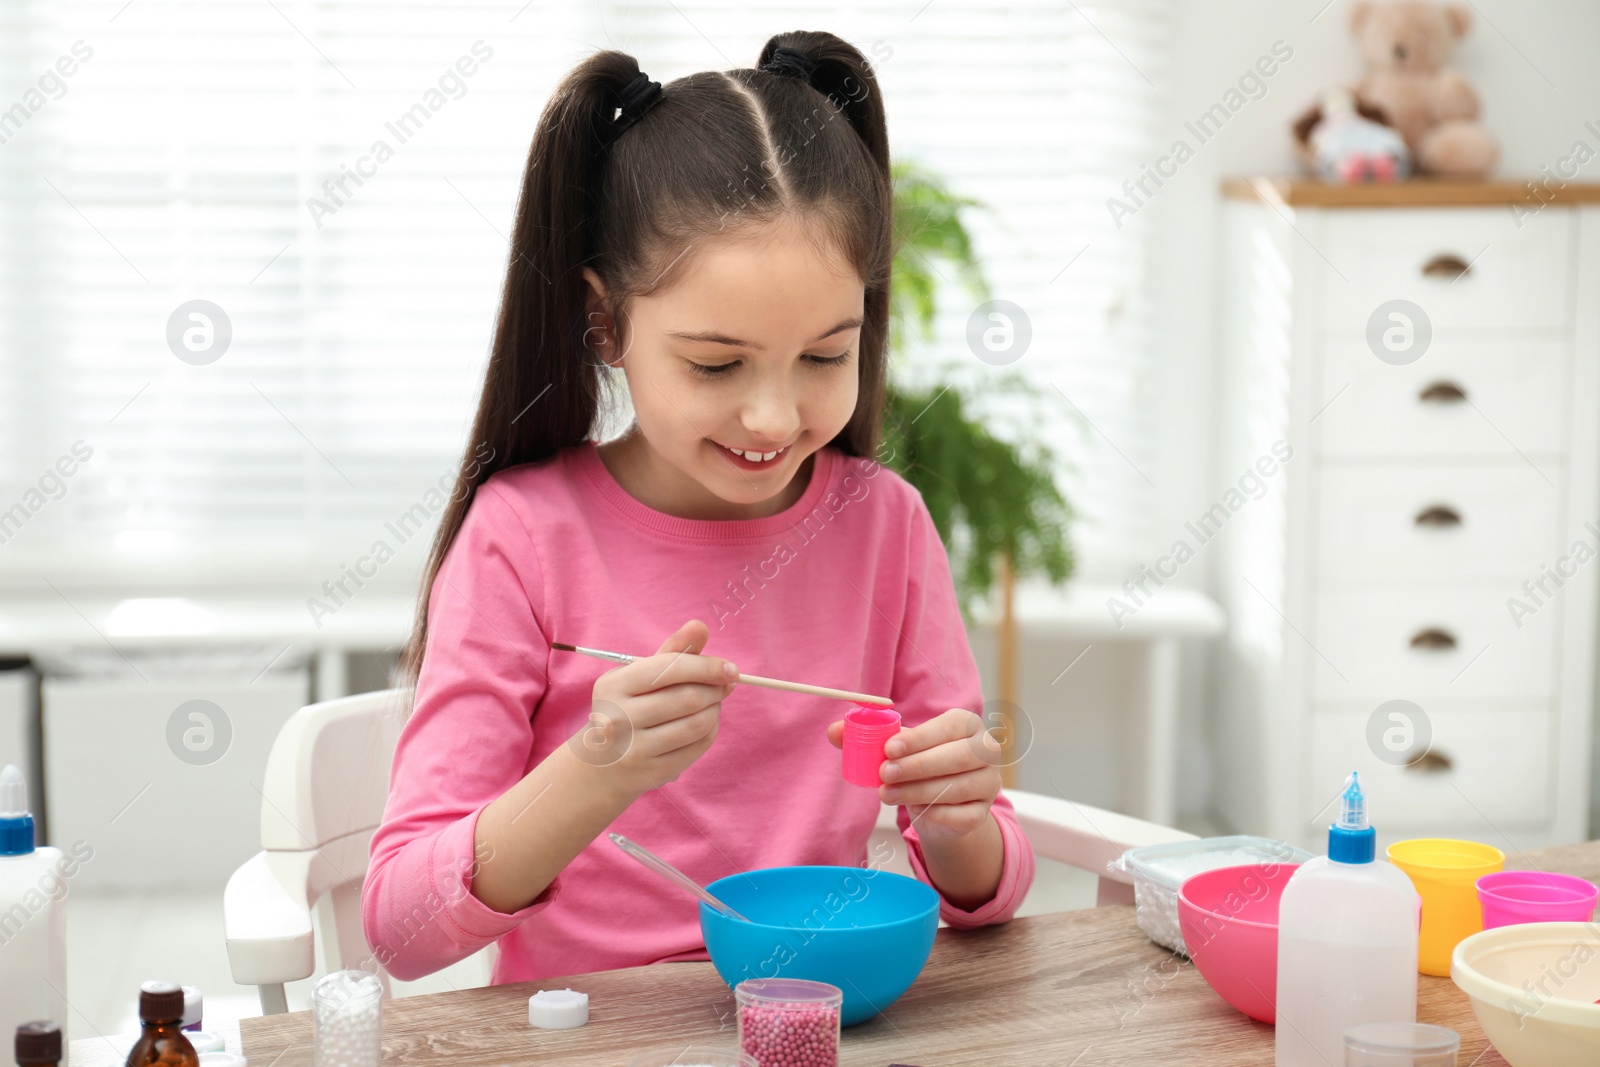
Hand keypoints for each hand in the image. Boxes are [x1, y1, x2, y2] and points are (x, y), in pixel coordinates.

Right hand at [578, 620, 735, 801]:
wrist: (601, 764)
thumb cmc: (627, 707)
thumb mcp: (640, 676)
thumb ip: (672, 650)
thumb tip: (699, 626)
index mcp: (614, 686)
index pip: (669, 669)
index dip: (706, 666)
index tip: (730, 668)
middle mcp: (620, 718)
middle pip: (688, 698)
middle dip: (716, 688)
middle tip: (726, 684)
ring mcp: (635, 749)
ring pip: (697, 724)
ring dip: (715, 709)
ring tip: (713, 703)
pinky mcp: (652, 772)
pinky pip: (697, 746)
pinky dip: (711, 730)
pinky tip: (706, 722)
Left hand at [826, 708, 1001, 843]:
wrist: (938, 804)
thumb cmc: (918, 764)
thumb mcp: (896, 747)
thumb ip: (865, 736)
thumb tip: (834, 731)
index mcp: (966, 725)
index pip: (950, 726)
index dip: (920, 738)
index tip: (888, 749)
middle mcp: (986, 750)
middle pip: (958, 757)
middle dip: (917, 766)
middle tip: (884, 774)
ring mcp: (989, 782)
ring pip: (957, 788)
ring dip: (917, 791)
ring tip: (887, 793)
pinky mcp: (983, 812)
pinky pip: (962, 815)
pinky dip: (935, 814)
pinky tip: (915, 810)